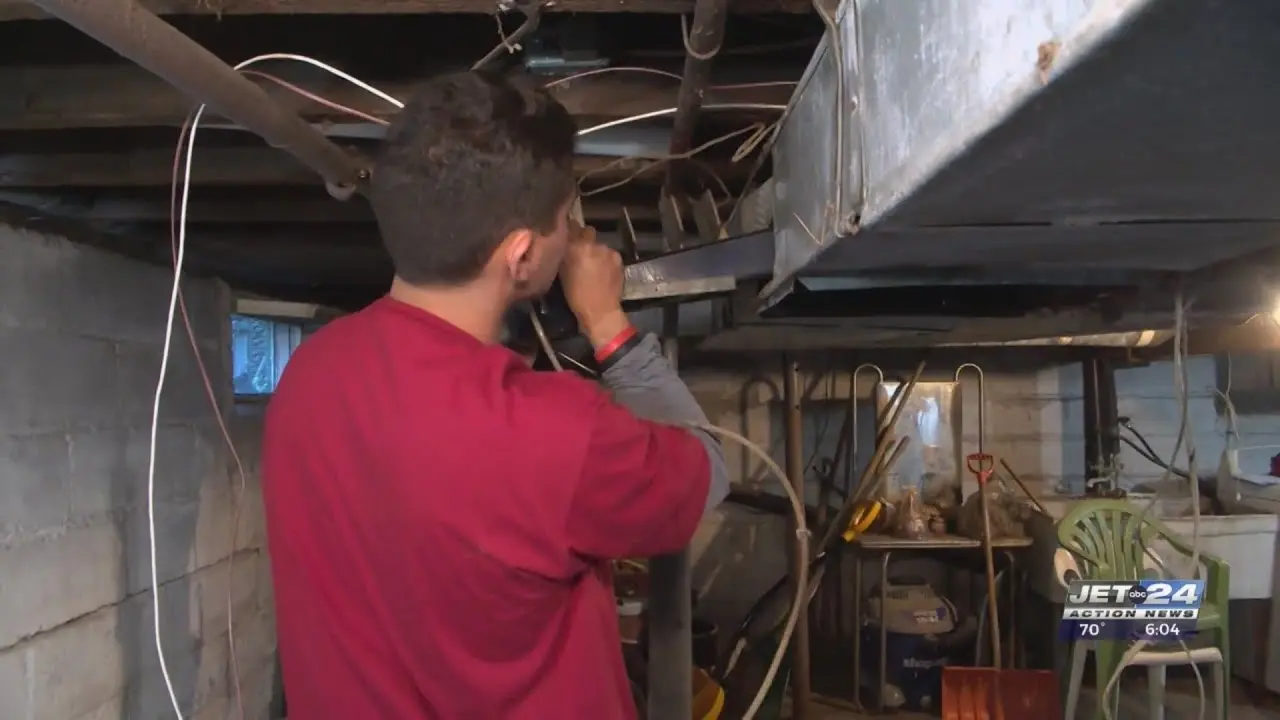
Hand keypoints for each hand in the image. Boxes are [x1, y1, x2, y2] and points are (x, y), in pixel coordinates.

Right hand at [559, 221, 628, 348]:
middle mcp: (593, 244)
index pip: (571, 225)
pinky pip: (609, 253)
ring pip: (599, 243)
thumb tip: (563, 241)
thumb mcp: (562, 273)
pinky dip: (606, 259)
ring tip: (593, 265)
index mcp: (576, 246)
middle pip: (587, 231)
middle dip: (584, 238)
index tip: (567, 234)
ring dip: (595, 250)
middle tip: (580, 251)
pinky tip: (604, 271)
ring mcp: (607, 250)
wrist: (601, 310)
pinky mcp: (618, 258)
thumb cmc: (576, 295)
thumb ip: (564, 253)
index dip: (569, 229)